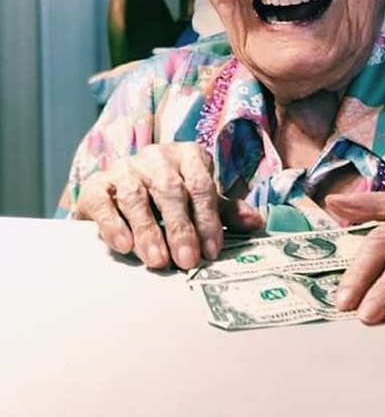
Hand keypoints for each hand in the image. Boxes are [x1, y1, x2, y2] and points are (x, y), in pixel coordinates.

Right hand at [74, 142, 262, 268]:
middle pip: (170, 191)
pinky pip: (103, 202)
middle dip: (180, 229)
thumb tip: (255, 222)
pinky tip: (124, 246)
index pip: (201, 185)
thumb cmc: (170, 197)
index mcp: (188, 156)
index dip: (208, 219)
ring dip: (147, 231)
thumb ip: (224, 211)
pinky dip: (113, 223)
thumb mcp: (200, 201)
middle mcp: (156, 157)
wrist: (121, 190)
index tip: (212, 251)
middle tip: (187, 260)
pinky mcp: (97, 184)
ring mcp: (125, 168)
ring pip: (136, 197)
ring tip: (157, 261)